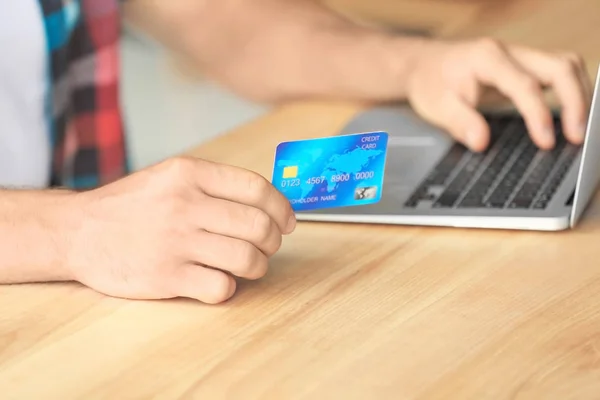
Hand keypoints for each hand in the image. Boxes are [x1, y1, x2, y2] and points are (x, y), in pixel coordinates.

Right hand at [66, 156, 295, 303]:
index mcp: (189, 174)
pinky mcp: (166, 277)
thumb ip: (215, 185)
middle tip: (268, 247)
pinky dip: (228, 287)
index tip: (288, 222)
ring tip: (248, 266)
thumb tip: (270, 204)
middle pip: (258, 226)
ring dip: (257, 266)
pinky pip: (222, 287)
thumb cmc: (131, 205)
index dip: (282, 208)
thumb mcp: (169, 177)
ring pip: (247, 259)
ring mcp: (175, 242)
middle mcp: (184, 204)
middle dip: (273, 241)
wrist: (78, 232)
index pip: (256, 188)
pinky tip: (217, 280)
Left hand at [405, 38, 591, 151]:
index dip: (539, 115)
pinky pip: (558, 73)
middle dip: (575, 101)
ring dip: (578, 95)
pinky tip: (569, 116)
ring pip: (565, 65)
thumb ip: (460, 123)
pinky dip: (570, 92)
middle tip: (576, 137)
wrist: (423, 64)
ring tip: (577, 130)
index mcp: (486, 58)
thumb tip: (481, 143)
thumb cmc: (430, 82)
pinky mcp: (524, 66)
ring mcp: (520, 56)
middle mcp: (509, 52)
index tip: (547, 142)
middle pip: (559, 66)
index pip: (524, 85)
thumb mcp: (435, 106)